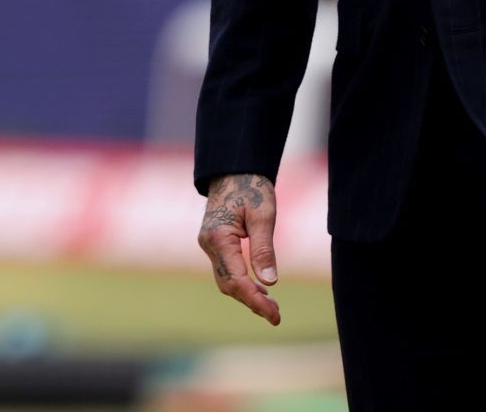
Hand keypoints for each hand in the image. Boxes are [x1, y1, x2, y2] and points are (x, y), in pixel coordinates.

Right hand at [198, 173, 280, 323]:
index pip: (236, 280)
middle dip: (251, 302)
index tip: (275, 316)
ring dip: (246, 294)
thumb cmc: (251, 186)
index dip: (256, 301)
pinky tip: (259, 288)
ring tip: (271, 306)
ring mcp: (209, 244)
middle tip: (277, 315)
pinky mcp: (214, 243)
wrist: (232, 169)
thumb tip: (269, 282)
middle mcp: (208, 244)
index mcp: (218, 238)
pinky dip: (241, 282)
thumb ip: (264, 249)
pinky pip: (225, 270)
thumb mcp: (264, 215)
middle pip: (228, 285)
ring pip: (225, 280)